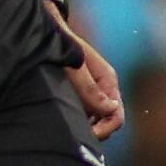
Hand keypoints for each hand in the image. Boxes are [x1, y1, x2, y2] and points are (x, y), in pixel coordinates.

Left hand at [46, 0, 123, 139]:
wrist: (48, 30)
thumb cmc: (60, 45)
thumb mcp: (74, 68)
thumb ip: (90, 89)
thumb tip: (111, 109)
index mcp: (107, 81)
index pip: (117, 115)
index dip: (105, 129)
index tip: (87, 134)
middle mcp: (103, 87)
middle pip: (108, 121)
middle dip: (96, 131)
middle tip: (76, 136)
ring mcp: (92, 91)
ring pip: (96, 119)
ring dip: (86, 127)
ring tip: (68, 127)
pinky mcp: (80, 92)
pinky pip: (85, 113)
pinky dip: (78, 120)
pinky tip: (63, 118)